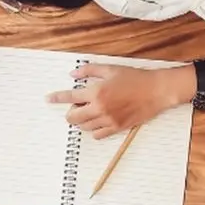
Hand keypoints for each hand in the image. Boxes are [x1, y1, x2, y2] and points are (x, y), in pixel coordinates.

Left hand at [47, 64, 191, 138]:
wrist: (156, 91)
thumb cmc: (135, 78)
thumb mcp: (111, 69)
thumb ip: (89, 70)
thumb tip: (73, 74)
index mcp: (96, 92)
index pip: (69, 97)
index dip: (56, 98)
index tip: (48, 98)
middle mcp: (100, 108)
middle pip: (73, 117)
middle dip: (70, 112)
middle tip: (76, 106)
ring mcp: (108, 120)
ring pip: (84, 127)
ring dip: (81, 121)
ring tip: (89, 112)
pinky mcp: (117, 128)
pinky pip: (97, 135)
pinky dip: (93, 130)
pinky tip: (97, 121)